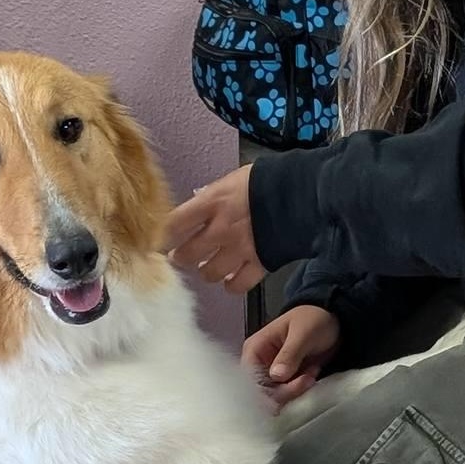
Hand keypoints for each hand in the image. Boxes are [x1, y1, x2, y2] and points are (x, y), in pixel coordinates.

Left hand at [165, 165, 264, 292]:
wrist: (304, 191)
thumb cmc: (270, 179)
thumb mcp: (233, 178)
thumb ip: (212, 195)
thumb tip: (197, 203)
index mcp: (212, 203)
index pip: (173, 224)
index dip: (162, 236)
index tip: (160, 240)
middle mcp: (220, 230)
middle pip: (186, 255)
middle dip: (181, 257)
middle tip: (182, 255)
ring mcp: (238, 250)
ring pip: (208, 274)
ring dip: (205, 271)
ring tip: (208, 266)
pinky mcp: (258, 264)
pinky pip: (236, 285)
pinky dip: (231, 285)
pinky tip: (230, 279)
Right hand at [241, 305, 340, 405]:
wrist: (333, 322)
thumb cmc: (314, 320)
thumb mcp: (303, 333)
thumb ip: (289, 354)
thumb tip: (276, 376)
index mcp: (255, 349)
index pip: (249, 377)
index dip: (264, 389)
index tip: (287, 390)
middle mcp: (259, 364)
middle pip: (261, 391)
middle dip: (285, 391)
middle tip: (307, 379)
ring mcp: (271, 374)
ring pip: (275, 396)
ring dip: (295, 390)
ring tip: (312, 374)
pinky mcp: (285, 381)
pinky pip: (287, 395)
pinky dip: (300, 390)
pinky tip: (311, 376)